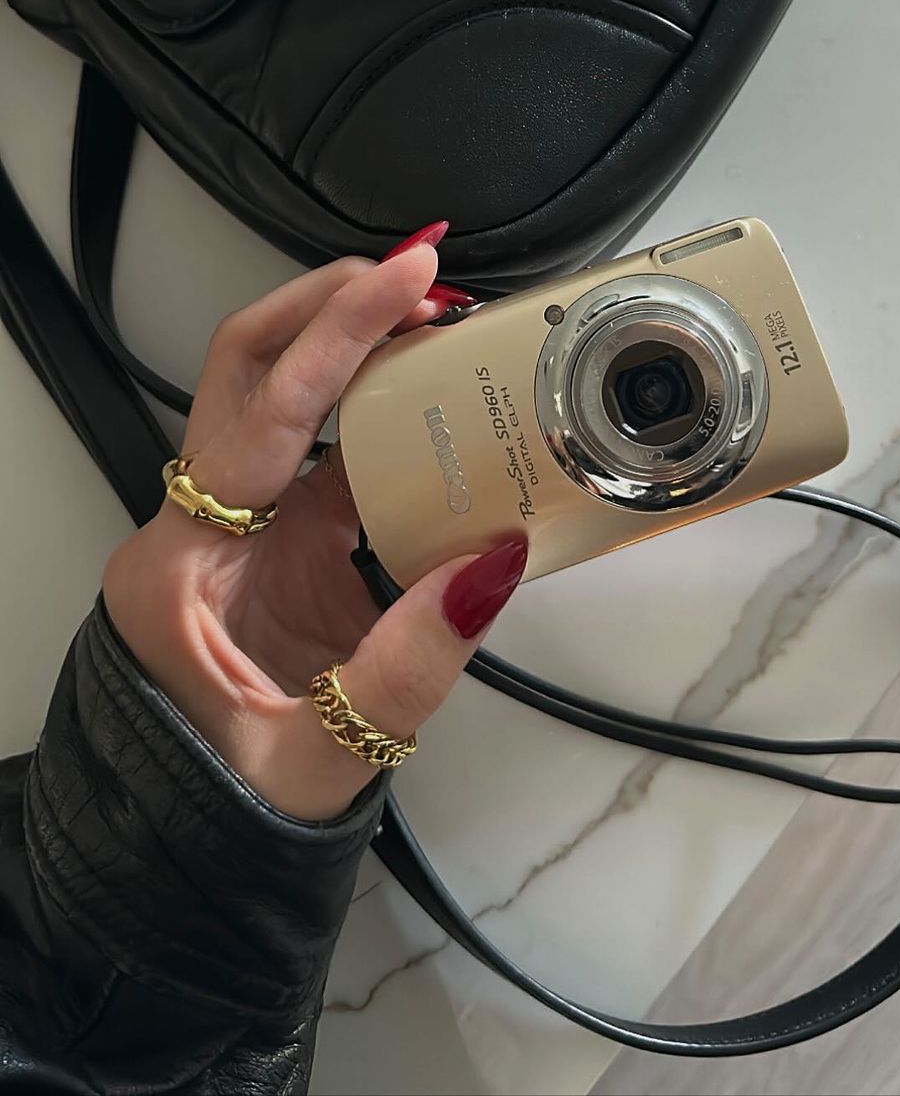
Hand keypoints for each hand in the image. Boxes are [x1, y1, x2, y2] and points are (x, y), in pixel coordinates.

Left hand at [103, 243, 526, 820]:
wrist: (182, 857)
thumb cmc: (221, 809)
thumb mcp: (321, 755)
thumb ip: (411, 663)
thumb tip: (494, 563)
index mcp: (178, 566)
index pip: (263, 413)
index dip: (340, 335)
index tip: (405, 279)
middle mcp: (194, 526)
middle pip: (250, 365)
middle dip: (334, 302)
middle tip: (423, 268)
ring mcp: (234, 529)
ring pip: (287, 397)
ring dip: (359, 345)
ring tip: (441, 313)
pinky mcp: (276, 543)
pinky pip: (329, 454)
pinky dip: (385, 418)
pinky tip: (440, 400)